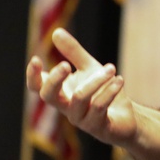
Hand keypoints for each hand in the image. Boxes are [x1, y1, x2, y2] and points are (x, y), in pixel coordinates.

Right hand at [26, 28, 135, 145]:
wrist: (126, 117)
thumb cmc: (103, 92)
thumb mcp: (89, 68)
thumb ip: (73, 52)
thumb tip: (55, 32)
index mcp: (60, 93)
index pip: (37, 87)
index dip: (32, 76)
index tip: (36, 59)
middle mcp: (66, 107)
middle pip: (48, 96)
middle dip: (55, 79)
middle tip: (65, 65)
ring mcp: (80, 119)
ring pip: (79, 98)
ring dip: (96, 80)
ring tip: (111, 68)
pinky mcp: (97, 127)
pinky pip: (99, 107)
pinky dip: (109, 91)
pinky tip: (119, 80)